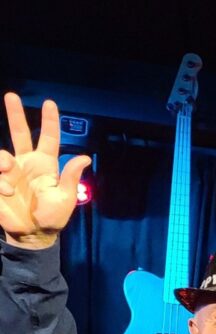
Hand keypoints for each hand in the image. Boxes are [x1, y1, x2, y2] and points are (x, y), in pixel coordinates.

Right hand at [0, 94, 91, 248]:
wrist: (32, 233)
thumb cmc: (52, 217)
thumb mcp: (65, 198)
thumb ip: (71, 177)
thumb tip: (85, 158)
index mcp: (46, 164)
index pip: (48, 138)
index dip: (49, 121)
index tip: (50, 103)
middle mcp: (26, 162)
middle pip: (19, 132)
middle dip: (15, 114)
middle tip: (11, 95)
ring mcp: (10, 170)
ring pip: (2, 154)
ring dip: (4, 168)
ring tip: (10, 189)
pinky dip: (0, 181)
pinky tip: (6, 193)